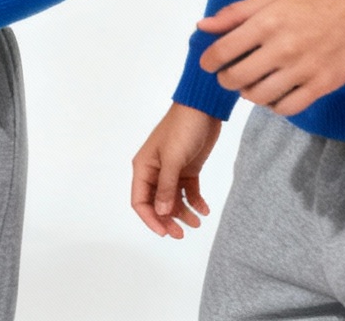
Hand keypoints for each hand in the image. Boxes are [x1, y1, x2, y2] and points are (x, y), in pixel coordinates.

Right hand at [131, 103, 222, 238]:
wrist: (202, 110)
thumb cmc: (182, 130)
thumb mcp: (174, 159)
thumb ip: (167, 187)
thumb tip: (162, 212)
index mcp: (144, 168)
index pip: (140, 200)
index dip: (150, 219)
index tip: (165, 232)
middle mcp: (155, 172)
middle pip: (157, 204)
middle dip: (167, 220)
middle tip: (181, 234)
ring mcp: (172, 171)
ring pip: (173, 200)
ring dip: (183, 213)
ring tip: (197, 223)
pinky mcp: (188, 170)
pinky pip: (189, 191)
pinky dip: (195, 202)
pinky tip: (204, 210)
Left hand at [197, 0, 344, 115]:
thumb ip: (235, 13)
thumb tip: (203, 26)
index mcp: (266, 23)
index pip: (221, 52)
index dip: (209, 62)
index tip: (209, 64)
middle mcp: (281, 48)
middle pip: (236, 78)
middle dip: (226, 80)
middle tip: (229, 75)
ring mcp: (303, 69)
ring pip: (259, 97)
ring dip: (249, 93)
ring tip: (253, 84)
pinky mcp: (323, 85)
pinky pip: (288, 108)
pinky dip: (276, 105)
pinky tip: (276, 94)